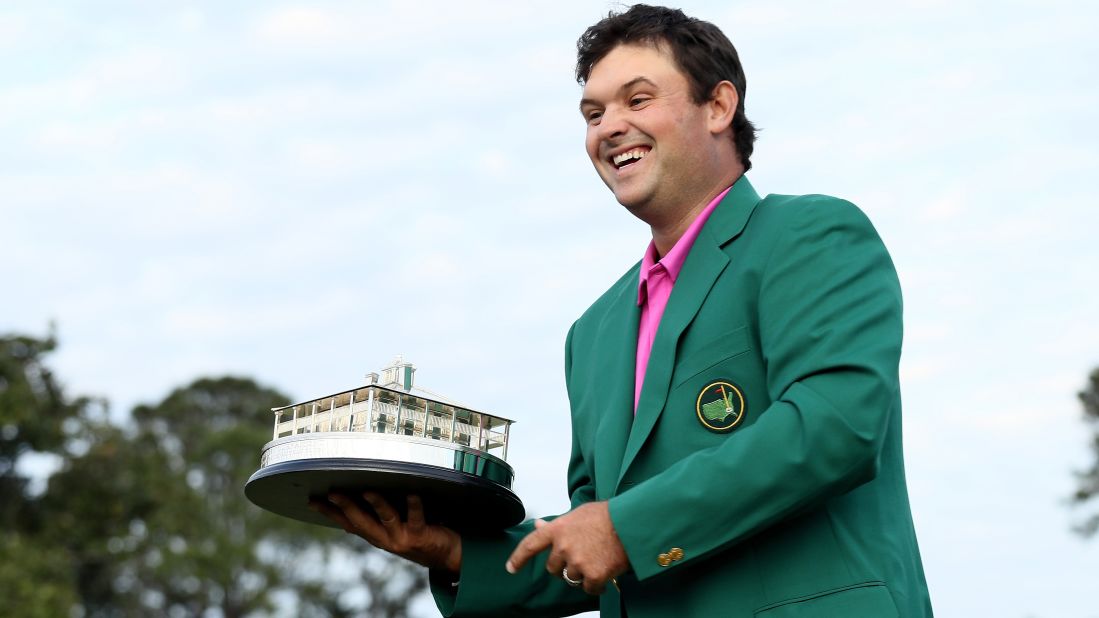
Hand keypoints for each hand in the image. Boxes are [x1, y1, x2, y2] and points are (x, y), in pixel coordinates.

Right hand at [310, 492, 461, 572]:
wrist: (443, 555)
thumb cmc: (414, 533)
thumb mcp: (390, 528)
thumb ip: (374, 516)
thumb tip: (354, 495)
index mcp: (374, 534)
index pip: (347, 522)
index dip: (329, 513)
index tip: (312, 501)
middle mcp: (384, 538)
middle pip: (361, 521)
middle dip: (346, 507)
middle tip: (332, 493)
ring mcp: (401, 537)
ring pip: (387, 519)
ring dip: (377, 505)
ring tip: (368, 492)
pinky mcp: (420, 535)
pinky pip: (417, 518)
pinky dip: (414, 505)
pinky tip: (412, 493)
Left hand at [505, 501, 628, 594]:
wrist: (630, 523)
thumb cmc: (606, 515)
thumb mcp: (577, 514)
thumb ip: (557, 525)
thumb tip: (538, 525)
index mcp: (558, 529)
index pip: (531, 545)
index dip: (518, 558)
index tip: (511, 568)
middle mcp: (563, 546)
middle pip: (553, 569)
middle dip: (565, 566)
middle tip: (582, 556)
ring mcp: (577, 562)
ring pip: (572, 579)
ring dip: (582, 575)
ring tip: (597, 560)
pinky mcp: (593, 575)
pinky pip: (589, 588)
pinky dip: (597, 585)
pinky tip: (606, 573)